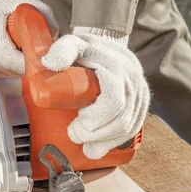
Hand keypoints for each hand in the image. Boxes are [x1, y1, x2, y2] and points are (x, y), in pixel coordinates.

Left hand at [41, 28, 149, 158]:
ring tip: (84, 143)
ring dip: (103, 141)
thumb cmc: (88, 49)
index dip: (96, 117)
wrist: (109, 48)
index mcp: (117, 69)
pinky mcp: (140, 107)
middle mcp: (133, 83)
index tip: (78, 120)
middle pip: (121, 120)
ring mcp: (140, 96)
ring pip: (127, 128)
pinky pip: (131, 130)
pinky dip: (113, 142)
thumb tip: (50, 63)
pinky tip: (97, 148)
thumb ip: (62, 50)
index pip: (114, 101)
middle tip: (74, 134)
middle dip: (96, 134)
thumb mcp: (73, 43)